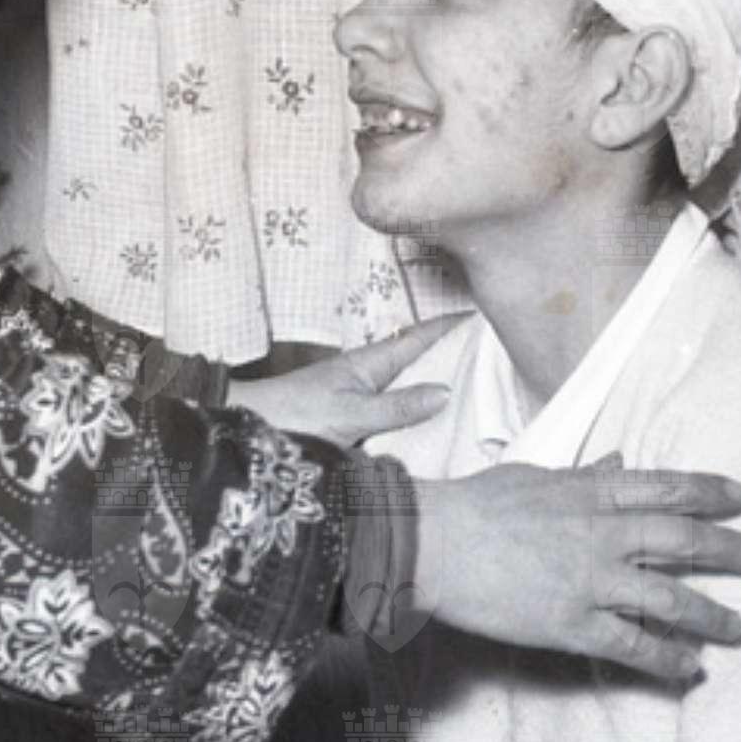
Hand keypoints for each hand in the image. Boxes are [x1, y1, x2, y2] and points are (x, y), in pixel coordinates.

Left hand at [231, 313, 464, 447]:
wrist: (248, 426)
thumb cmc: (294, 416)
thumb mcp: (353, 414)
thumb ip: (398, 406)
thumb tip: (446, 391)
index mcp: (371, 363)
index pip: (420, 337)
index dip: (452, 325)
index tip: (485, 315)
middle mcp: (367, 373)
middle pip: (417, 357)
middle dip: (452, 351)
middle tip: (493, 353)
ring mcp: (358, 392)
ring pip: (406, 381)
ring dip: (434, 379)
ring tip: (473, 385)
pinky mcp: (348, 414)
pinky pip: (393, 404)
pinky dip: (415, 405)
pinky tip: (429, 420)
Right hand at [412, 460, 740, 682]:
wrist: (433, 542)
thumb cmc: (476, 503)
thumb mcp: (535, 475)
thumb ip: (584, 475)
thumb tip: (619, 462)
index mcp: (592, 491)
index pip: (668, 487)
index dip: (711, 492)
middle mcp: (603, 533)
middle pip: (685, 540)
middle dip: (735, 551)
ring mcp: (592, 580)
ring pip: (671, 599)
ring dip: (713, 615)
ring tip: (740, 629)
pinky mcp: (574, 623)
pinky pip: (634, 646)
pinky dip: (668, 660)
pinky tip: (691, 670)